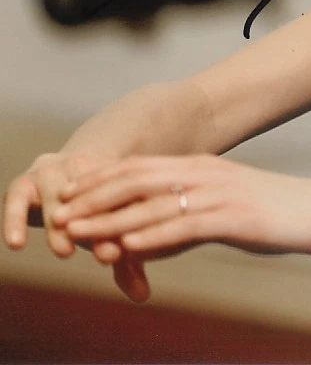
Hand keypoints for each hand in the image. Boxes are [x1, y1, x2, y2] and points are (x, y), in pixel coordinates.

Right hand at [4, 153, 152, 301]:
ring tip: (65, 251)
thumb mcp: (111, 230)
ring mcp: (52, 171)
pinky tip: (16, 244)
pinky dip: (15, 220)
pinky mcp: (23, 182)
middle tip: (104, 255)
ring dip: (61, 224)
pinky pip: (16, 200)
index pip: (119, 199)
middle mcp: (84, 166)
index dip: (120, 226)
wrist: (63, 174)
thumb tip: (142, 296)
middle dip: (98, 226)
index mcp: (112, 175)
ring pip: (57, 196)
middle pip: (92, 197)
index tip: (119, 255)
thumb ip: (126, 260)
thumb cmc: (96, 211)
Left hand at [51, 155, 310, 259]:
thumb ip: (186, 224)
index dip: (102, 181)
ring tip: (78, 231)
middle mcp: (208, 174)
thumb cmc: (279, 215)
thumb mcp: (227, 214)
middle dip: (94, 197)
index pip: (141, 168)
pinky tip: (129, 246)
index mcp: (205, 168)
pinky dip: (152, 236)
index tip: (68, 195)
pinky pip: (185, 227)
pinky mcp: (237, 217)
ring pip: (154, 205)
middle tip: (59, 213)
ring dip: (111, 220)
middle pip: (138, 180)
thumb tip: (148, 243)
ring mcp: (222, 194)